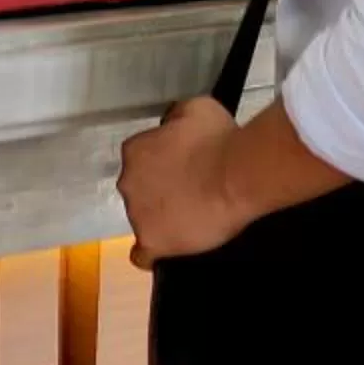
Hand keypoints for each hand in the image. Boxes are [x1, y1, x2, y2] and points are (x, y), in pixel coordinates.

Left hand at [119, 97, 249, 267]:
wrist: (234, 176)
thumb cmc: (219, 139)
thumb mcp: (196, 109)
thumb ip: (176, 118)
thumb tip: (173, 125)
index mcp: (135, 151)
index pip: (140, 159)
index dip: (162, 164)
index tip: (182, 167)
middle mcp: (128, 182)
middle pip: (139, 189)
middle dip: (159, 190)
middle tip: (191, 191)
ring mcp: (137, 215)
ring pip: (143, 219)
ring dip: (161, 218)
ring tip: (192, 218)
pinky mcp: (152, 242)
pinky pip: (143, 255)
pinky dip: (153, 254)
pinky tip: (168, 251)